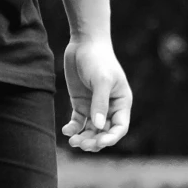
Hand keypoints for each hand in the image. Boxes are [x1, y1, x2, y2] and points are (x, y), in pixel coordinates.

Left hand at [62, 33, 130, 151]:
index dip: (111, 138)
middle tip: (82, 144)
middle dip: (94, 141)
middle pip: (104, 132)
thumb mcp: (101, 80)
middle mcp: (109, 108)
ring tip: (73, 141)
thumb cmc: (98, 59)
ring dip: (83, 138)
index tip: (100, 142)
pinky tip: (66, 131)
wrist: (84, 44)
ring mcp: (94, 107)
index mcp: (121, 103)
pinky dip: (73, 128)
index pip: (120, 127)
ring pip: (91, 130)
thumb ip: (100, 103)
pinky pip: (79, 122)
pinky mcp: (81, 104)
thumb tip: (99, 127)